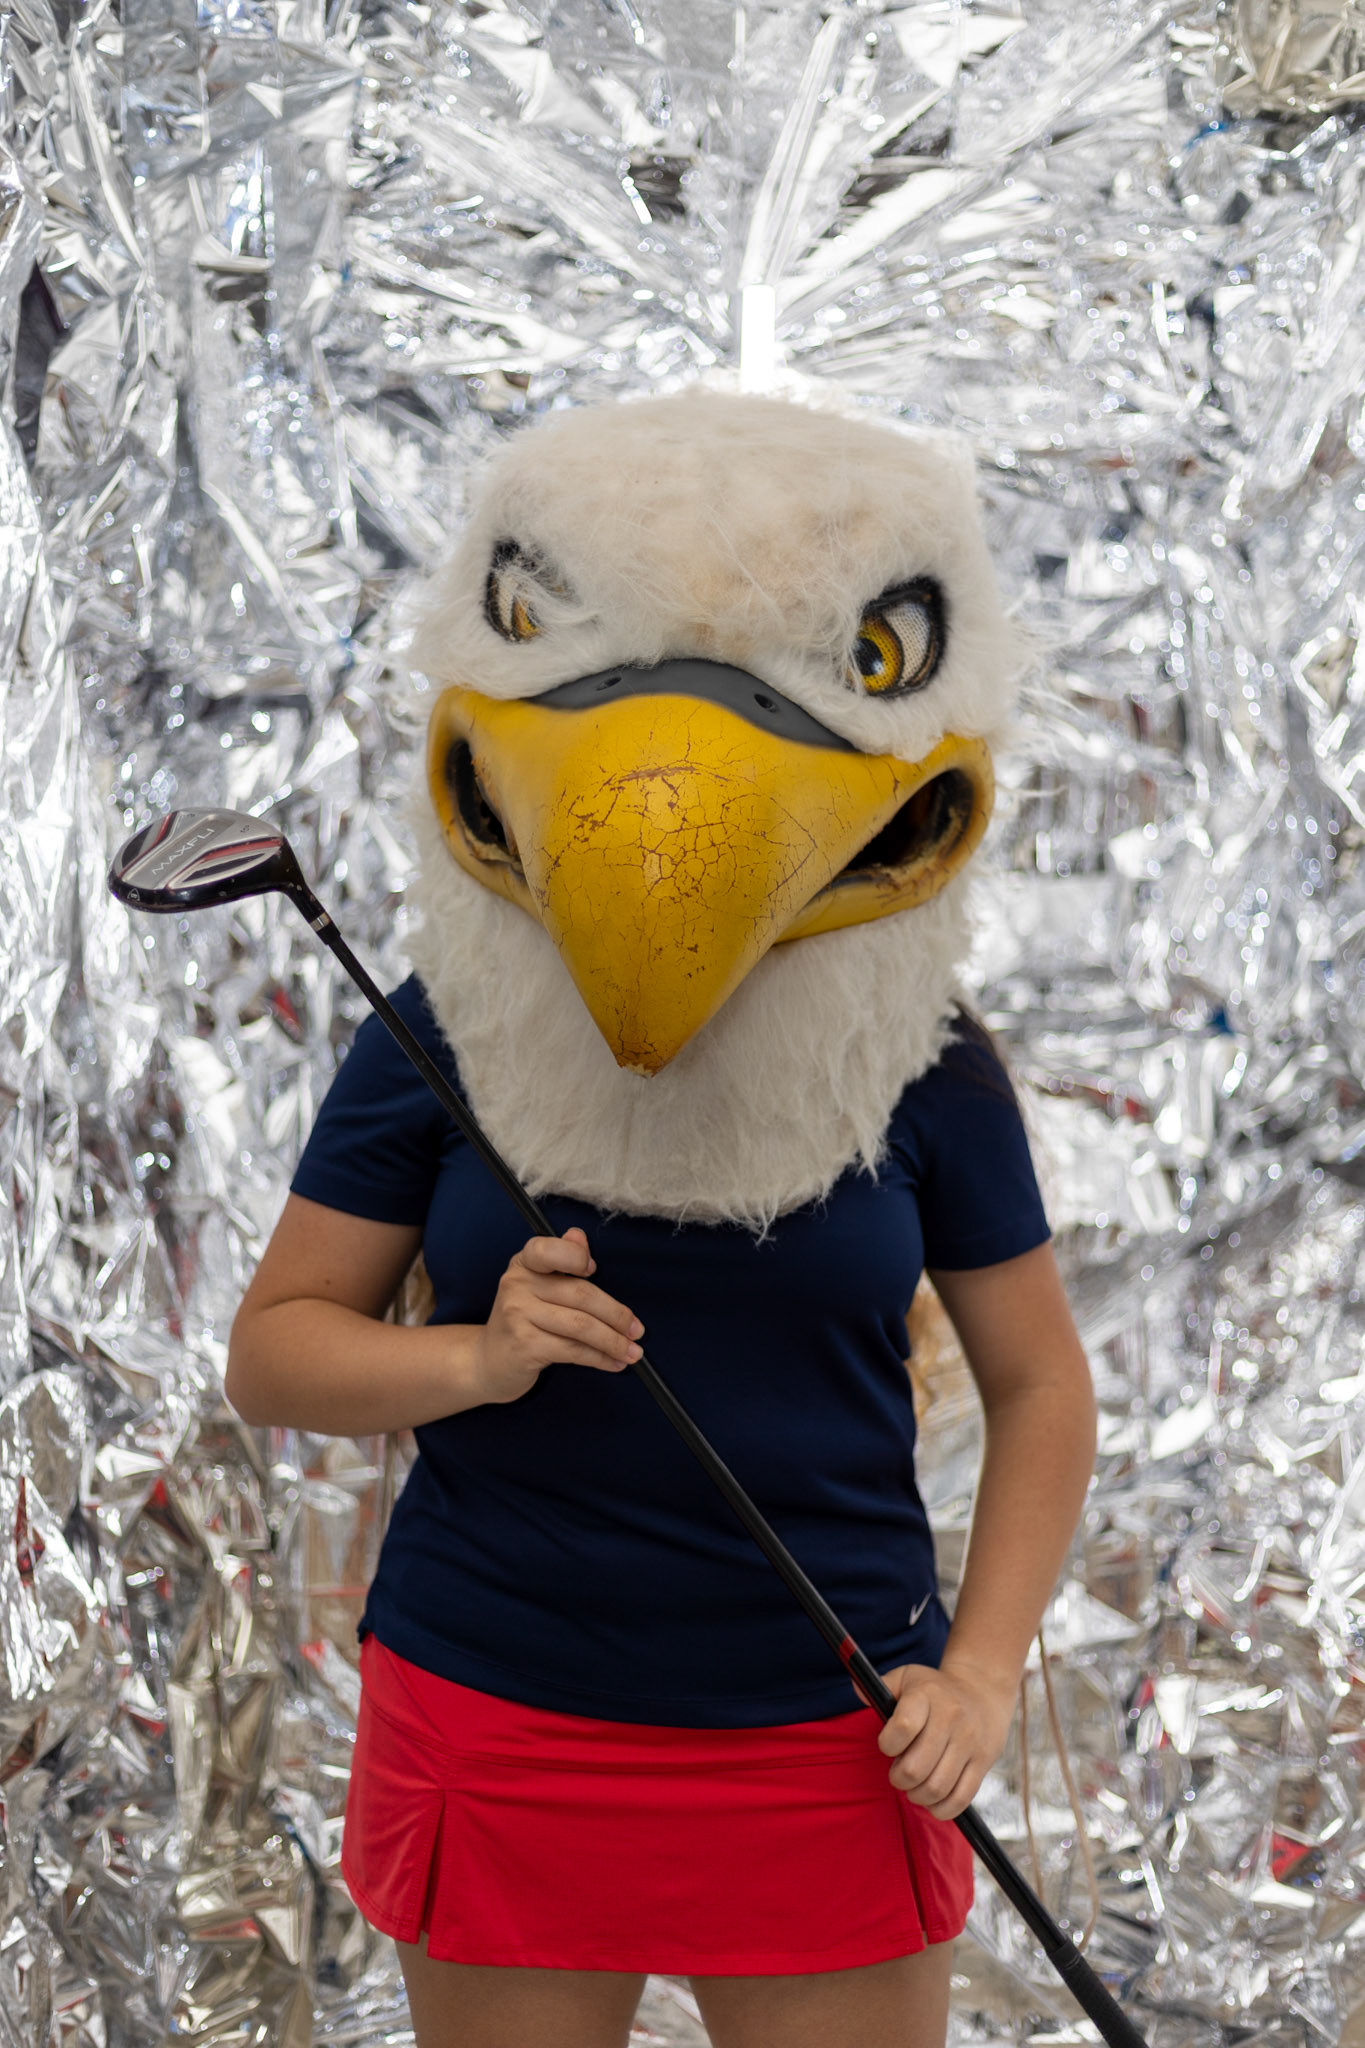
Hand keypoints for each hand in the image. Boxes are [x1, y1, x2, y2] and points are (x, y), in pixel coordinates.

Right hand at [473, 1228, 642, 1404]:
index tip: (595, 1270)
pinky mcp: (524, 1346)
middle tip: (637, 1330)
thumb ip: (561, 1258)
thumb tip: (579, 1236)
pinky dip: (599, 1358)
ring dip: (613, 1341)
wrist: (489, 1360)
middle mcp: (517, 1285)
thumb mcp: (538, 1285)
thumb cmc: (525, 1319)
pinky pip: (573, 1351)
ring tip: (633, 1352)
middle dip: (616, 1315)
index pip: (549, 1250)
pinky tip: (614, 1363)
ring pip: (581, 1326)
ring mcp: (518, 1316)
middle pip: (580, 1295)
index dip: (575, 1256)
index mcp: (524, 1263)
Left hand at [876, 1660, 1014, 1820]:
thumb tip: (858, 1691)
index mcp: (927, 1696)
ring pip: (937, 1788)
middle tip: (898, 1773)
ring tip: (913, 1787)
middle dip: (898, 1778)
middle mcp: (951, 1718)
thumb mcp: (907, 1677)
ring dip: (917, 1796)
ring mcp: (969, 1742)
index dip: (887, 1744)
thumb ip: (881, 1686)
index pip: (903, 1727)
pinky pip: (960, 1798)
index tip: (887, 1745)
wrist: (982, 1691)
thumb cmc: (933, 1689)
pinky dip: (941, 1808)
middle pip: (916, 1768)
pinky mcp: (982, 1763)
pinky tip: (932, 1800)